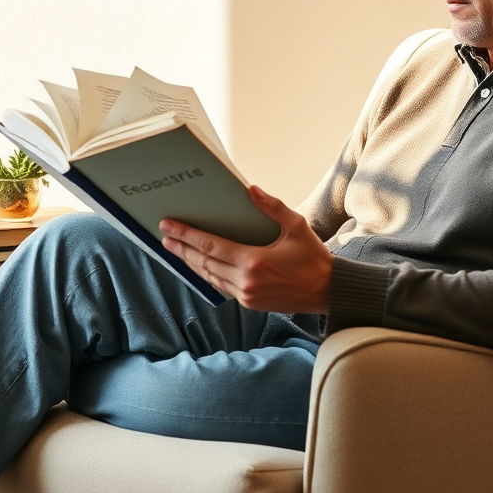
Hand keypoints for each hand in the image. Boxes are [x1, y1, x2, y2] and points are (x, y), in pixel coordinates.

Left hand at [159, 186, 332, 313]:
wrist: (327, 291)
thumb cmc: (313, 257)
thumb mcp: (297, 226)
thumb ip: (273, 207)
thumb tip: (251, 189)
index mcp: (254, 261)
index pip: (211, 246)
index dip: (187, 235)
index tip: (168, 227)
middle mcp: (246, 281)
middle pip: (204, 262)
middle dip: (182, 249)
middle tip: (165, 237)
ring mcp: (246, 295)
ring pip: (209, 277)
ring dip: (191, 263)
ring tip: (176, 250)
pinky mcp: (250, 303)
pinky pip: (221, 287)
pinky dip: (207, 274)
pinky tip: (200, 266)